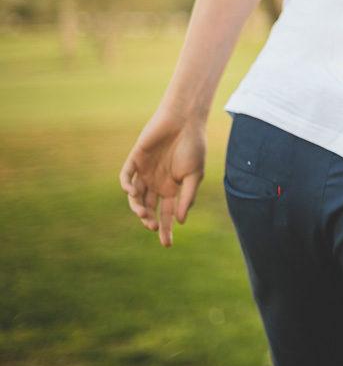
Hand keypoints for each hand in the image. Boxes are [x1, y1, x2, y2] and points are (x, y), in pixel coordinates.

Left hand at [119, 105, 205, 247]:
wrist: (184, 121)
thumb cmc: (193, 147)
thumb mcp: (194, 176)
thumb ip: (186, 198)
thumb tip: (179, 221)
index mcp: (172, 188)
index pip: (167, 213)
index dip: (166, 229)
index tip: (166, 244)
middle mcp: (156, 183)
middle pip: (149, 208)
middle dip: (149, 220)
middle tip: (152, 226)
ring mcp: (145, 172)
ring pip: (135, 196)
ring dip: (137, 207)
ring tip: (143, 212)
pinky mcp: (135, 160)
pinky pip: (126, 177)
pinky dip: (126, 186)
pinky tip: (131, 192)